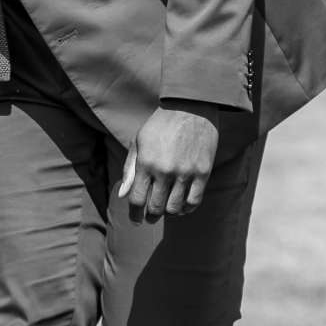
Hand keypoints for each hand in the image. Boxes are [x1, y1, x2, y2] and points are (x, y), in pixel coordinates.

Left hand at [118, 105, 220, 219]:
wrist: (191, 106)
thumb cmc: (160, 125)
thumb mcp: (138, 142)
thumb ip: (130, 169)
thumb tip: (122, 195)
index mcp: (146, 163)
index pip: (137, 199)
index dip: (134, 213)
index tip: (135, 219)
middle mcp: (165, 171)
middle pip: (155, 207)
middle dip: (150, 217)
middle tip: (150, 218)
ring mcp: (185, 173)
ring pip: (175, 207)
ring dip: (168, 213)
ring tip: (166, 210)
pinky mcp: (203, 172)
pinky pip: (194, 201)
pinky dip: (187, 208)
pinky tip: (183, 207)